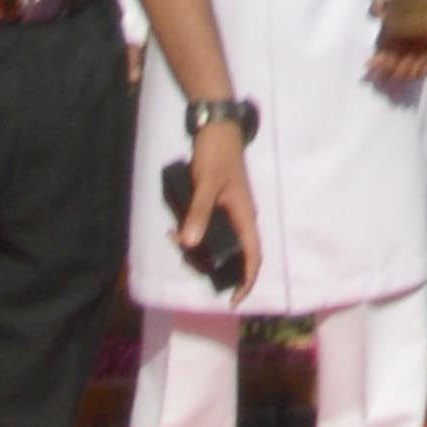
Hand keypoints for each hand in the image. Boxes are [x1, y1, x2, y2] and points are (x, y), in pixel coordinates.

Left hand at [179, 106, 258, 293]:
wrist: (215, 126)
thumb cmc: (216, 154)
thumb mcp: (205, 183)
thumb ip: (198, 213)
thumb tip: (189, 244)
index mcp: (244, 215)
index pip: (253, 255)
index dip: (246, 280)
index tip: (233, 300)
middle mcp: (240, 216)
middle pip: (231, 252)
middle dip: (207, 260)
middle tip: (182, 251)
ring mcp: (229, 209)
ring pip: (215, 239)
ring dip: (195, 243)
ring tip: (173, 234)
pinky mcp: (217, 203)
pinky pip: (207, 226)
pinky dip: (192, 230)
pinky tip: (176, 225)